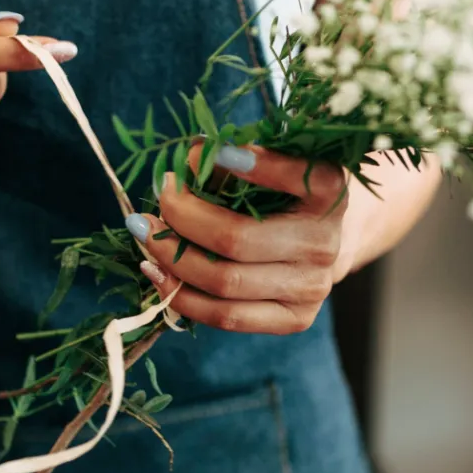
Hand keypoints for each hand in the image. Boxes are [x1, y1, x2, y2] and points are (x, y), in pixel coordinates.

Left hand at [128, 146, 349, 334]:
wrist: (321, 241)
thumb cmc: (281, 193)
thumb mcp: (266, 164)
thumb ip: (227, 158)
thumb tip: (186, 164)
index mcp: (328, 192)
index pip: (295, 176)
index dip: (257, 166)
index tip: (209, 154)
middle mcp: (323, 242)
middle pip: (237, 238)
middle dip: (183, 217)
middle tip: (160, 197)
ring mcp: (311, 287)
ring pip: (225, 282)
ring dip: (171, 258)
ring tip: (145, 233)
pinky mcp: (294, 318)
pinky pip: (226, 317)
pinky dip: (181, 295)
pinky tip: (156, 272)